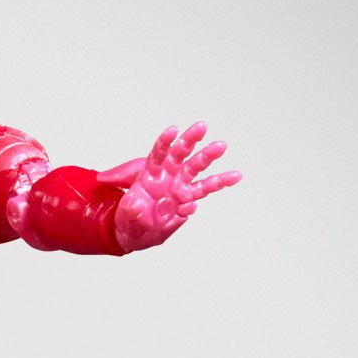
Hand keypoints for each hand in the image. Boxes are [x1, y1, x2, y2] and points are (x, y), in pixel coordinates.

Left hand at [106, 122, 240, 252]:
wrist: (136, 231)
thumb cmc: (129, 213)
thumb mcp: (122, 210)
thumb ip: (126, 206)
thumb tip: (130, 200)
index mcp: (150, 172)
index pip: (158, 153)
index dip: (164, 142)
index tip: (173, 130)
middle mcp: (168, 175)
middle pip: (181, 154)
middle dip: (190, 140)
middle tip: (202, 127)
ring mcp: (180, 186)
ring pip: (196, 169)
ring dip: (209, 158)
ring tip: (221, 146)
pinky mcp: (187, 201)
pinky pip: (204, 190)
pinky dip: (218, 183)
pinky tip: (235, 175)